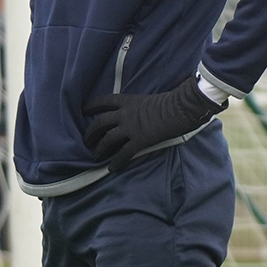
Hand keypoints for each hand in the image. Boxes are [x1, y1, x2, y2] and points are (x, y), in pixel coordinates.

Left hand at [84, 75, 227, 172]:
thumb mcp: (152, 98)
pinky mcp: (139, 140)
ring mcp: (131, 127)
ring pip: (108, 139)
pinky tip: (112, 168)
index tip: (84, 110)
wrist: (182, 108)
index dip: (92, 106)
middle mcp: (126, 114)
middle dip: (90, 131)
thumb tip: (146, 109)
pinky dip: (116, 162)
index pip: (105, 101)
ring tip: (95, 155)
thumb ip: (143, 104)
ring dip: (100, 148)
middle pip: (101, 122)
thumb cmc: (174, 100)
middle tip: (86, 139)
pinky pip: (124, 153)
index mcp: (129, 101)